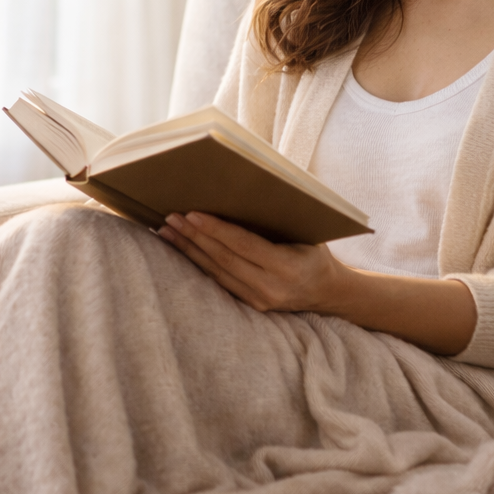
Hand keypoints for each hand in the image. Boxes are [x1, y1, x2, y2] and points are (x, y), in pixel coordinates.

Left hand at [157, 211, 347, 313]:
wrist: (327, 291)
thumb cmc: (315, 252)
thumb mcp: (306, 232)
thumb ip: (277, 218)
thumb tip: (246, 189)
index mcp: (288, 267)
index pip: (244, 245)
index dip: (216, 230)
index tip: (192, 214)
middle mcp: (272, 287)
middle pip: (224, 259)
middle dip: (194, 237)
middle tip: (171, 218)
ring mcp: (260, 300)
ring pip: (216, 272)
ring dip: (189, 250)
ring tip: (167, 231)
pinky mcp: (250, 305)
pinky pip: (219, 281)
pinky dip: (198, 263)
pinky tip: (182, 248)